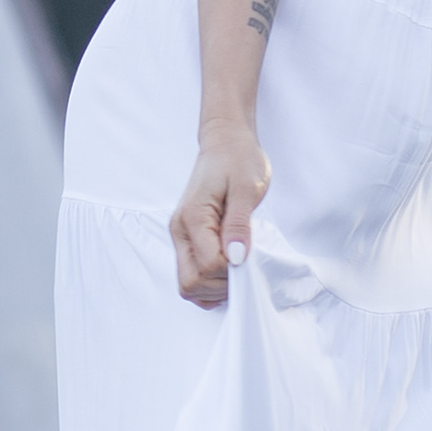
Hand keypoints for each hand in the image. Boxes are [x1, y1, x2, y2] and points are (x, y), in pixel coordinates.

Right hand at [170, 121, 270, 309]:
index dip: (234, 270)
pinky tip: (229, 270)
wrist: (225, 143)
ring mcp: (181, 237)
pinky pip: (192, 276)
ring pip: (189, 285)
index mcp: (192, 217)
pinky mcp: (188, 240)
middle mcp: (180, 231)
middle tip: (245, 265)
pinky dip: (209, 285)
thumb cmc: (238, 160)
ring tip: (239, 266)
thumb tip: (236, 258)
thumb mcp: (246, 187)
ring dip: (215, 288)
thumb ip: (239, 223)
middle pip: (191, 283)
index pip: (209, 265)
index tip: (251, 253)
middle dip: (222, 285)